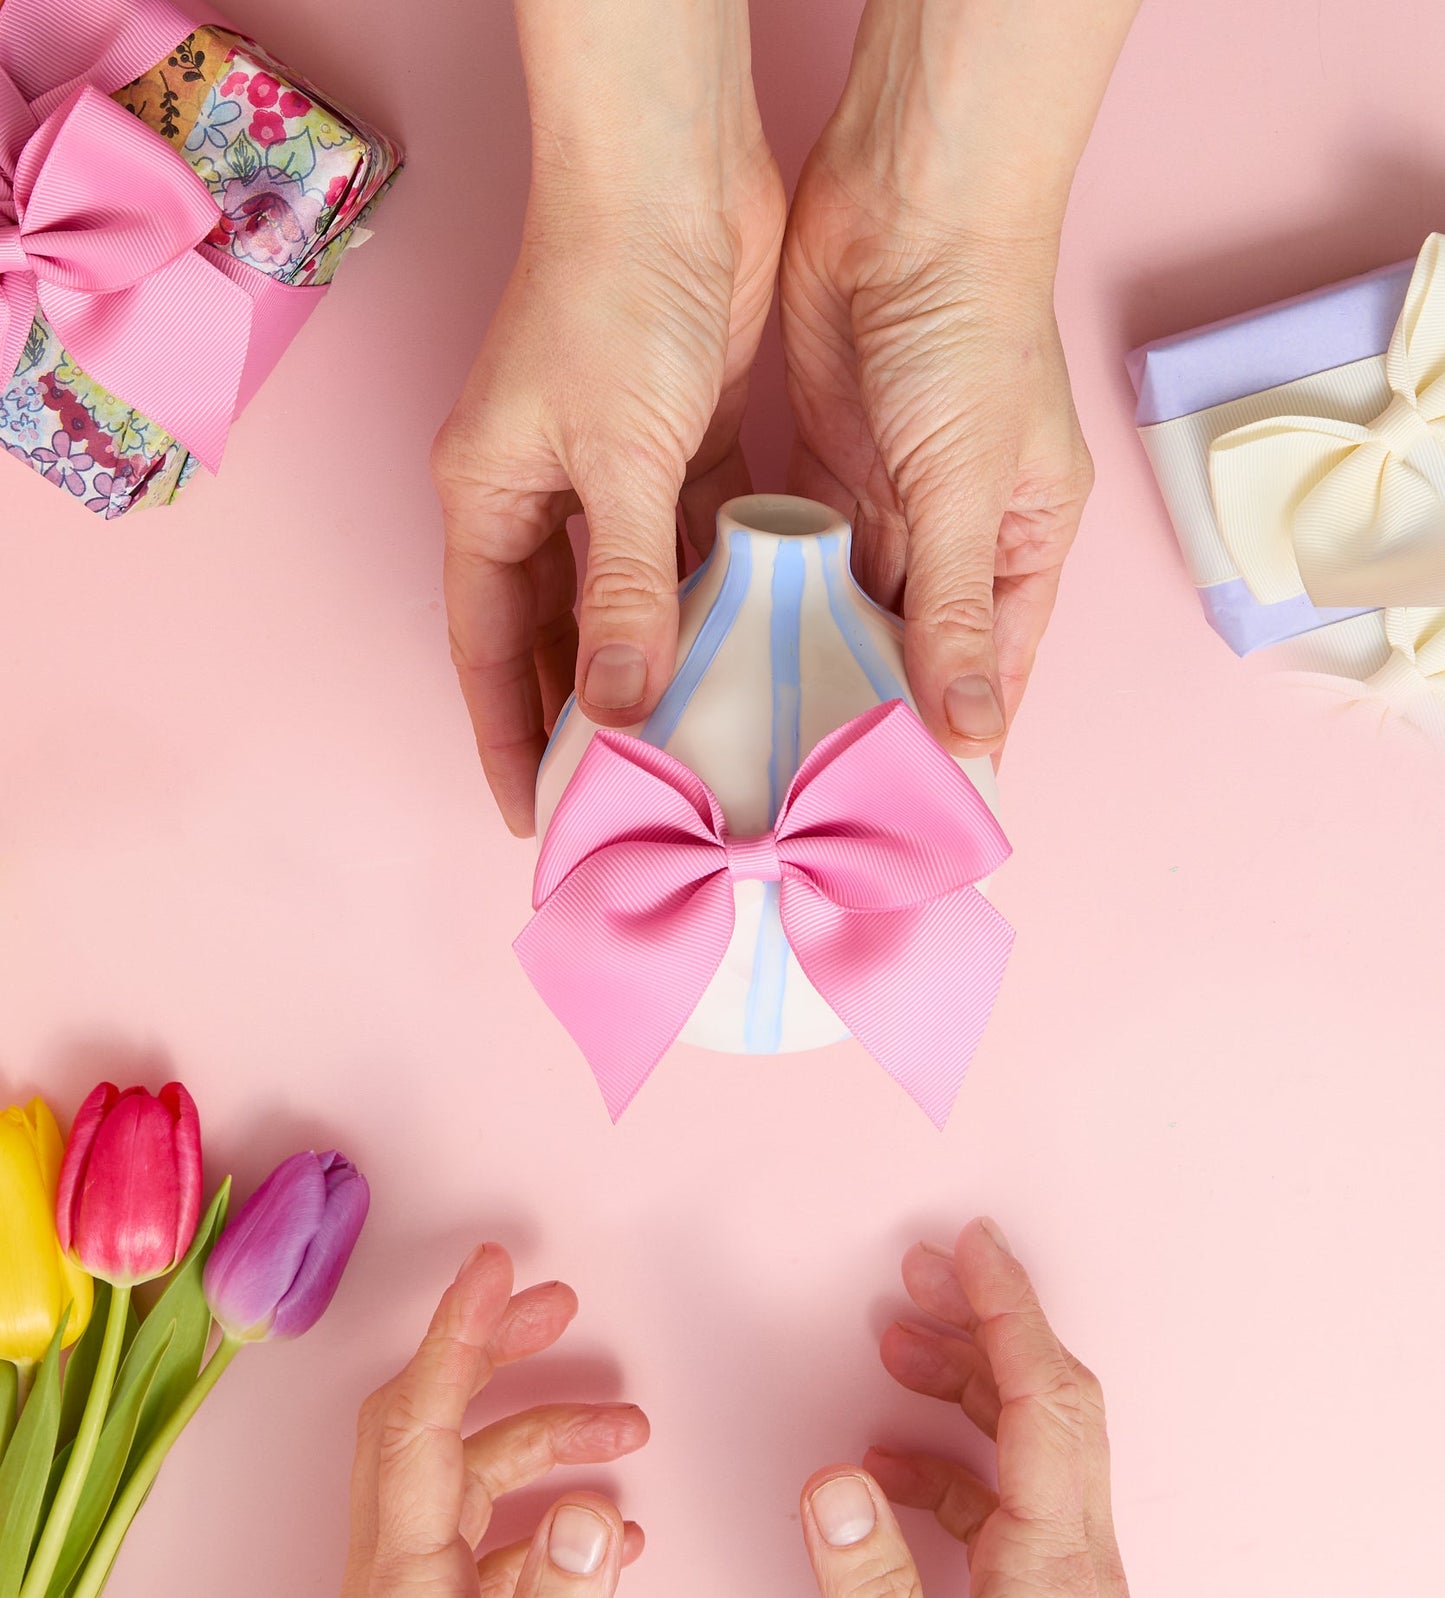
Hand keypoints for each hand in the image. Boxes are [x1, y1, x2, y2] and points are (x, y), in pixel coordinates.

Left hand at [342, 1243, 648, 1597]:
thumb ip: (557, 1589)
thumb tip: (589, 1512)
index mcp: (399, 1576)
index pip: (416, 1421)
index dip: (457, 1331)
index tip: (490, 1267)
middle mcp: (392, 1571)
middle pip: (430, 1422)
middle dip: (496, 1352)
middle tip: (555, 1307)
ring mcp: (410, 1589)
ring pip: (468, 1479)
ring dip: (547, 1440)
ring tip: (624, 1430)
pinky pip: (483, 1538)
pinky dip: (543, 1512)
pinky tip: (601, 1522)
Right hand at [434, 0, 784, 833]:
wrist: (676, 173)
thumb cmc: (614, 296)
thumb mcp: (617, 459)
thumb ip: (623, 588)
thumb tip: (617, 706)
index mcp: (489, 497)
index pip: (485, 649)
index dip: (505, 735)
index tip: (534, 817)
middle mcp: (541, 492)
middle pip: (553, 636)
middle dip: (582, 719)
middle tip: (624, 801)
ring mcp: (611, 471)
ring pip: (628, 598)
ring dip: (659, 665)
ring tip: (700, 748)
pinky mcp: (680, 446)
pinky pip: (691, 548)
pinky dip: (713, 598)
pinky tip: (750, 654)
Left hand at [781, 142, 1091, 759]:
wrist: (907, 203)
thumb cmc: (972, 336)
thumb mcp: (969, 487)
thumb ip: (957, 612)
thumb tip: (973, 733)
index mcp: (1023, 544)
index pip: (992, 671)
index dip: (954, 735)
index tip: (902, 806)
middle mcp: (959, 532)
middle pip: (912, 648)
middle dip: (866, 708)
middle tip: (805, 784)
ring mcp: (890, 499)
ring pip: (847, 605)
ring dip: (807, 656)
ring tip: (756, 732)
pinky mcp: (825, 463)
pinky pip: (796, 551)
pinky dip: (770, 593)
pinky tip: (730, 648)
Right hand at [801, 1218, 1126, 1597]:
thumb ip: (872, 1575)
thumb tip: (834, 1486)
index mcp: (1058, 1561)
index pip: (1045, 1396)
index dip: (1008, 1306)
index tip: (976, 1244)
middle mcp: (1079, 1559)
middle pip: (1048, 1401)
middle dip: (980, 1323)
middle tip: (924, 1273)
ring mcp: (1068, 1575)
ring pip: (1033, 1444)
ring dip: (962, 1386)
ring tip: (898, 1351)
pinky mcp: (1046, 1591)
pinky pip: (1012, 1501)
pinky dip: (952, 1463)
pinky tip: (889, 1468)